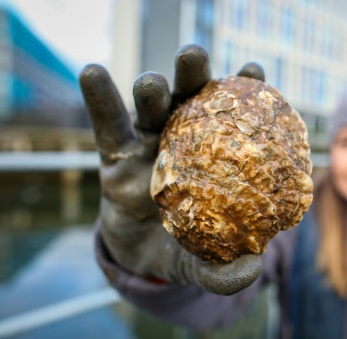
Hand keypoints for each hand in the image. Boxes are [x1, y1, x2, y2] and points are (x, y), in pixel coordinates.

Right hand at [79, 44, 264, 294]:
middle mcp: (186, 142)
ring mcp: (150, 144)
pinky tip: (93, 73)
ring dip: (151, 89)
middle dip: (193, 76)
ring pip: (151, 108)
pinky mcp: (115, 155)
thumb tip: (251, 271)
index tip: (253, 71)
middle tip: (194, 57)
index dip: (245, 93)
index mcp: (216, 158)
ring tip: (151, 84)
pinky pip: (106, 125)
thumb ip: (223, 271)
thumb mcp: (200, 264)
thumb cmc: (182, 250)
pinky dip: (100, 99)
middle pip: (191, 101)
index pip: (233, 119)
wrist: (140, 257)